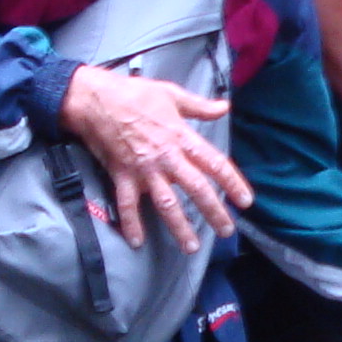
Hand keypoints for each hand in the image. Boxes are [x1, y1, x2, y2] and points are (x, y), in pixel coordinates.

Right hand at [58, 65, 249, 249]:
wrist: (95, 99)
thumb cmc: (134, 94)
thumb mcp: (171, 94)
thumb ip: (200, 106)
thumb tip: (224, 107)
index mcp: (181, 137)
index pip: (215, 163)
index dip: (233, 183)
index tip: (245, 201)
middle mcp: (167, 158)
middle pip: (197, 189)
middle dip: (214, 212)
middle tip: (226, 231)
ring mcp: (144, 170)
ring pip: (166, 204)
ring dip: (179, 227)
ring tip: (191, 247)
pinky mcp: (122, 177)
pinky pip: (127, 205)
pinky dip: (131, 224)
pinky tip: (137, 242)